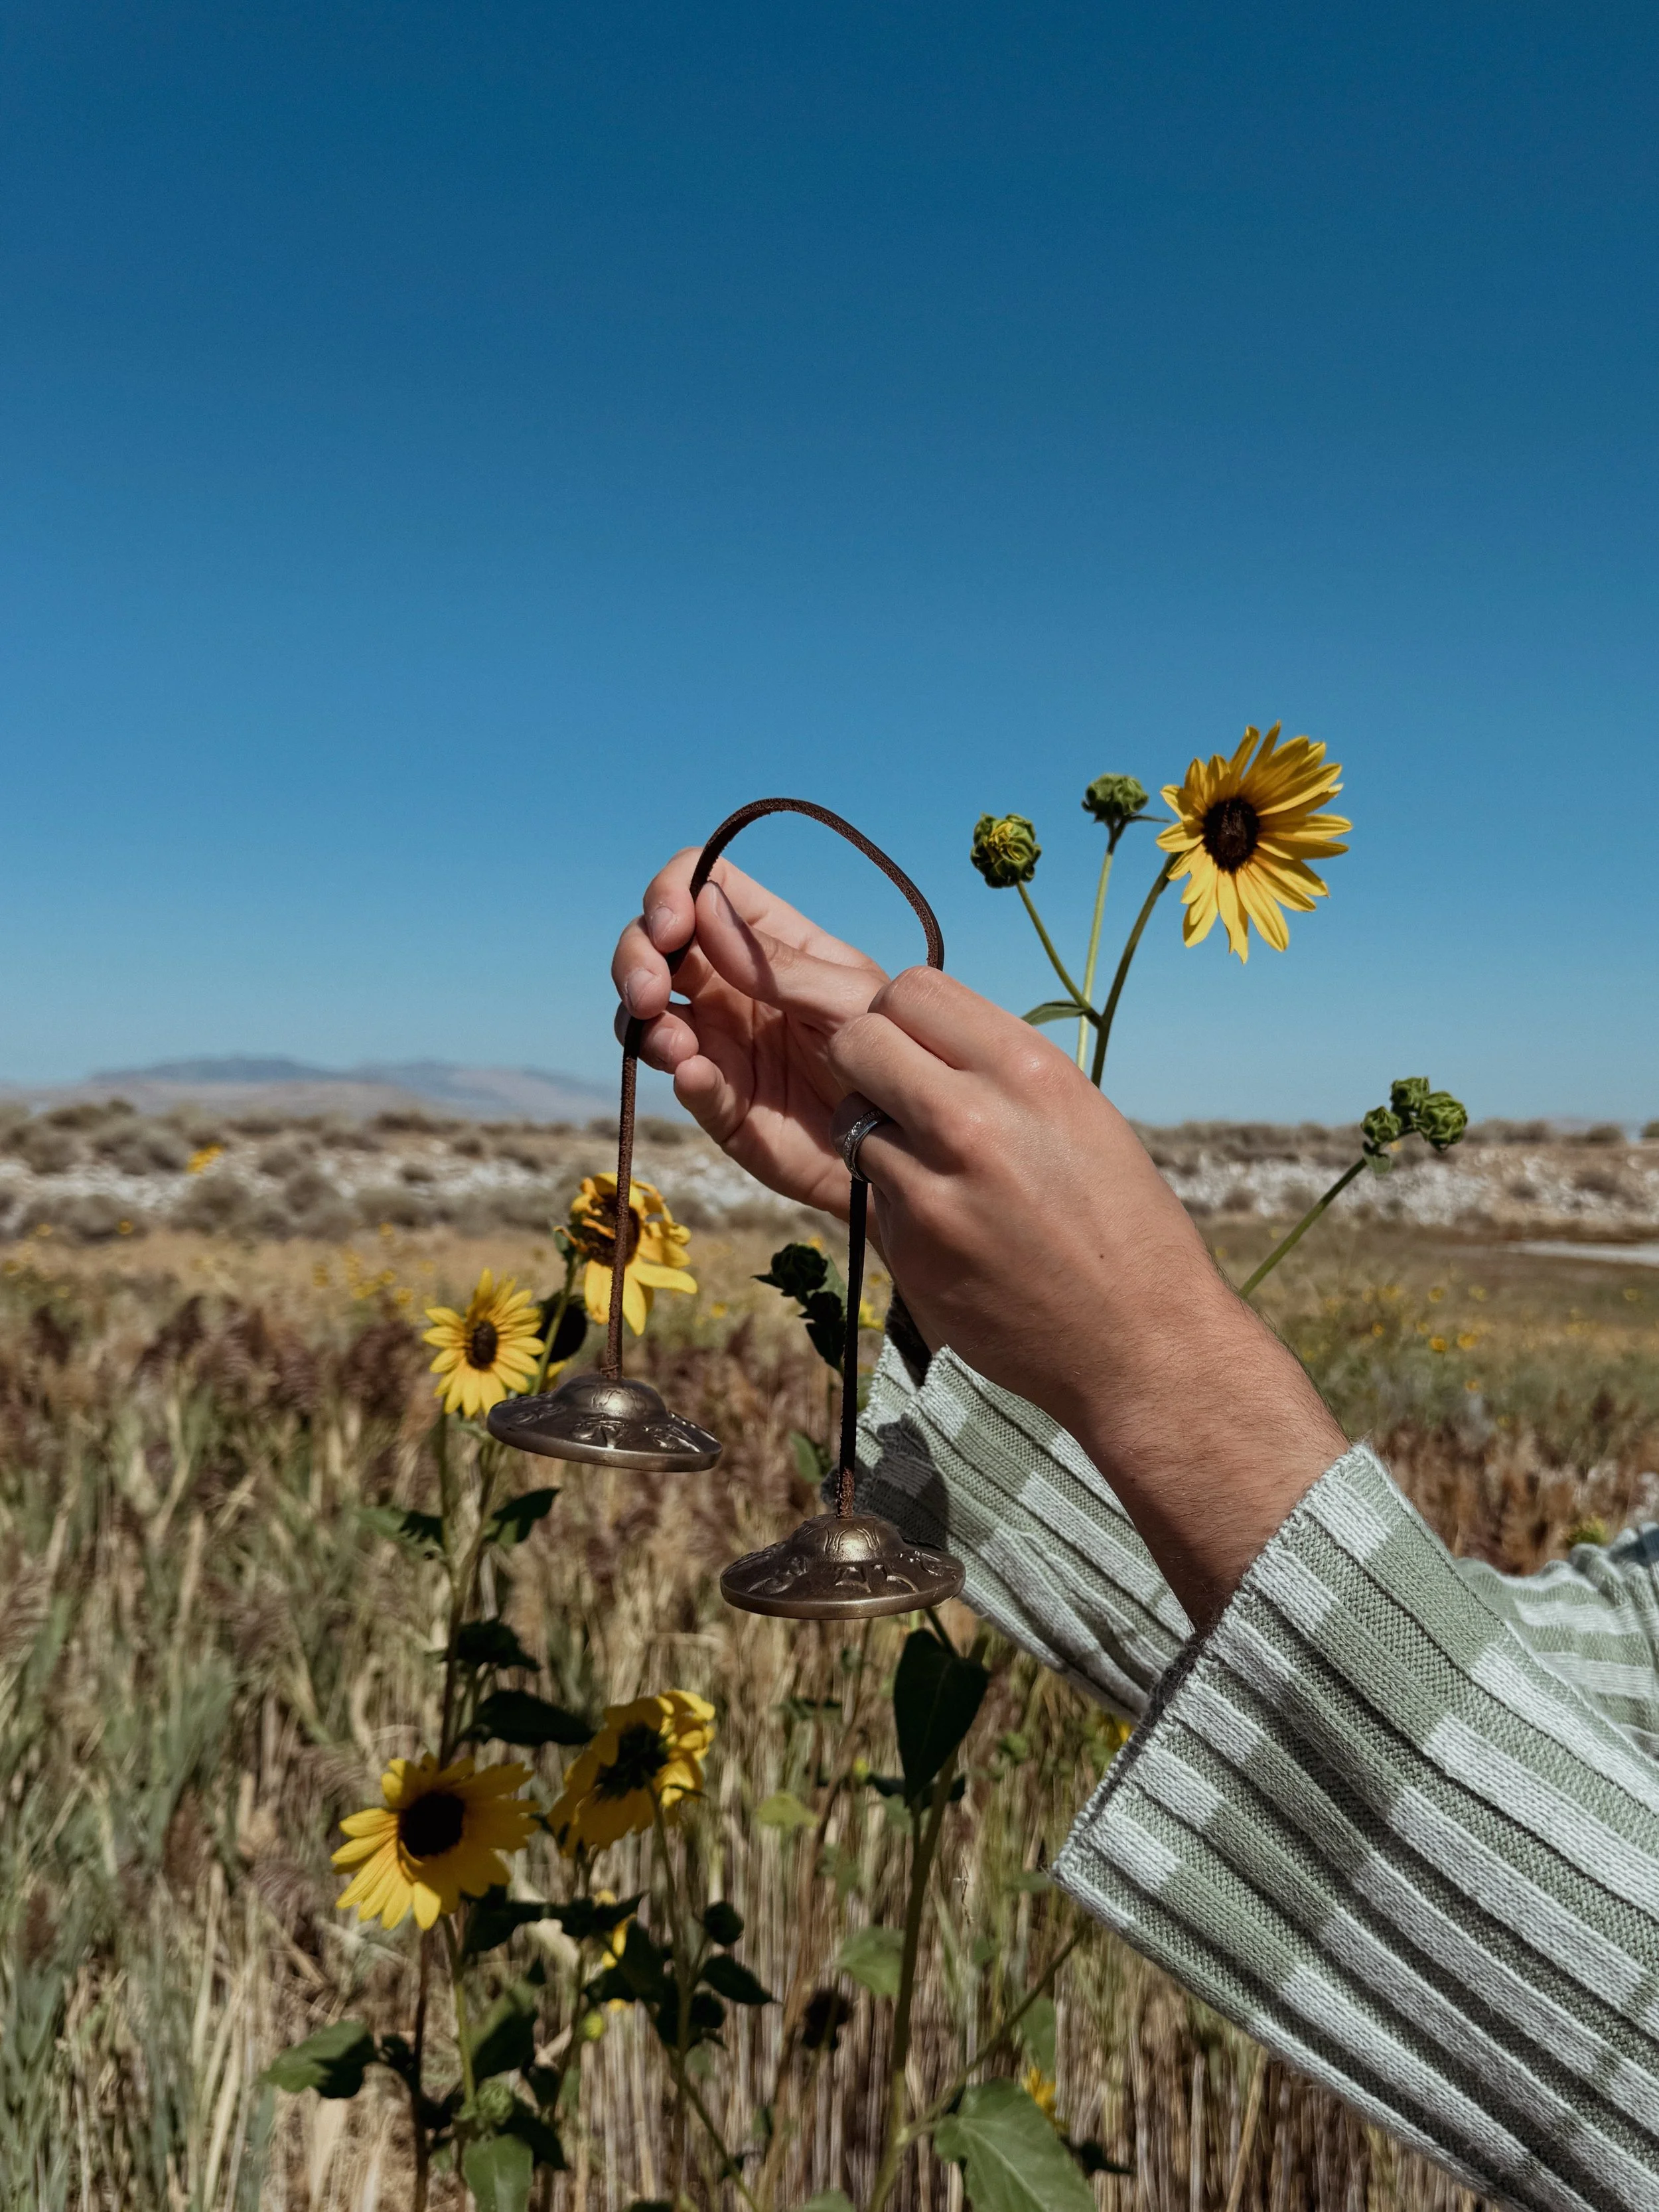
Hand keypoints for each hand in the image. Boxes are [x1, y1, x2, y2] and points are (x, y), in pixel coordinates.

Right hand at [611, 851, 887, 1216]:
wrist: (907, 1137)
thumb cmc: (893, 1052)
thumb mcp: (849, 999)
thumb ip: (778, 961)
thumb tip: (703, 904)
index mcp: (766, 940)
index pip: (702, 885)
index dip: (673, 892)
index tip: (673, 926)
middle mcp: (729, 983)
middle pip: (653, 943)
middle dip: (635, 957)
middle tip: (650, 991)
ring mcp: (716, 1041)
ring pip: (645, 1014)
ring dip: (644, 1022)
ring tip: (679, 1047)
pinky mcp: (718, 1101)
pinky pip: (683, 1082)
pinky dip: (682, 1076)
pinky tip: (699, 1076)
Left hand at [828, 968, 1348, 1622]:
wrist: (1141, 1344)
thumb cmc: (1123, 1224)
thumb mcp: (1080, 1115)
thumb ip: (1000, 1068)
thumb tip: (930, 1037)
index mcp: (1029, 1072)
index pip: (912, 988)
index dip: (903, 1013)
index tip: (918, 1043)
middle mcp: (972, 1121)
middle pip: (858, 1040)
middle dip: (866, 1058)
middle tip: (895, 1091)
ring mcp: (930, 1191)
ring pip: (851, 1120)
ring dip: (876, 1134)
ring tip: (934, 1166)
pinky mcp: (906, 1250)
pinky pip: (869, 1192)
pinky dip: (895, 1199)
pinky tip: (948, 1225)